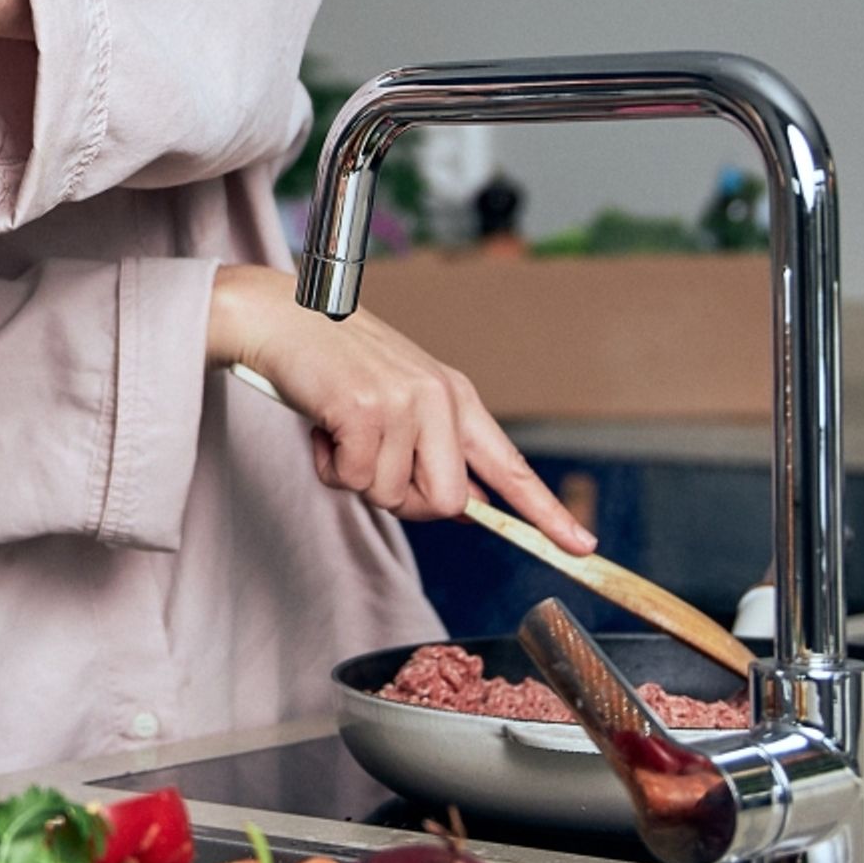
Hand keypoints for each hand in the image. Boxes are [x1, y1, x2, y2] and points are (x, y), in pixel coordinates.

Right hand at [209, 263, 592, 553]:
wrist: (281, 317)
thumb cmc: (334, 364)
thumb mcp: (400, 399)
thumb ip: (433, 448)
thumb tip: (463, 508)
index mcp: (456, 397)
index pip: (510, 466)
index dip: (546, 512)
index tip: (582, 545)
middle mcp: (439, 399)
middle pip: (448, 503)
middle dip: (403, 500)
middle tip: (370, 463)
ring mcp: (405, 403)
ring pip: (392, 496)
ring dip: (356, 476)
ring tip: (339, 431)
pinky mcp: (366, 410)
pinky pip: (355, 480)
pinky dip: (331, 465)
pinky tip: (323, 427)